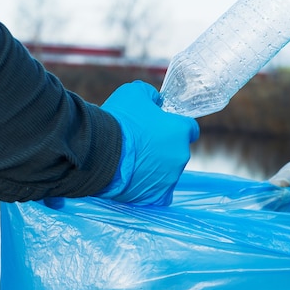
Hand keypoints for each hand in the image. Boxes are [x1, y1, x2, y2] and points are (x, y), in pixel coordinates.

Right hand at [97, 81, 199, 205]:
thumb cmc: (119, 120)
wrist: (99, 151)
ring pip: (167, 173)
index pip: (190, 129)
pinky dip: (150, 189)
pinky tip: (135, 181)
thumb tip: (155, 100)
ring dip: (155, 168)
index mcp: (180, 131)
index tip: (162, 127)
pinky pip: (159, 193)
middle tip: (140, 145)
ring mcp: (170, 178)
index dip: (176, 127)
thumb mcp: (134, 93)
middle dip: (163, 149)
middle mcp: (181, 156)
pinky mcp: (158, 196)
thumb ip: (150, 95)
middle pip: (177, 152)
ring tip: (131, 163)